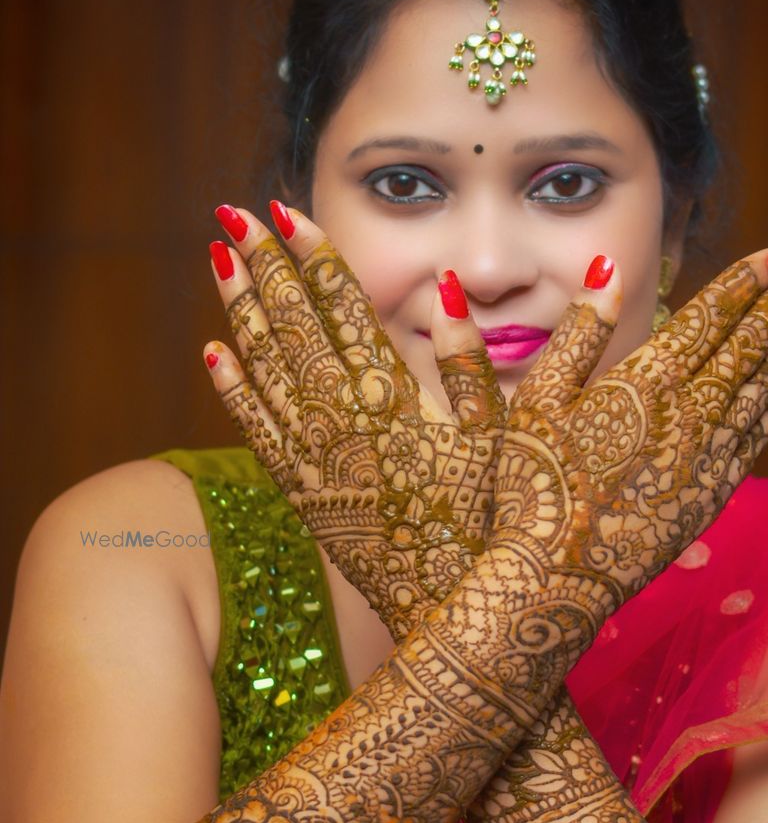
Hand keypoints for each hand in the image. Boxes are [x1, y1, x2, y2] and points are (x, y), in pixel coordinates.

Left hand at [203, 204, 504, 639]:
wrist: (450, 610)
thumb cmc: (486, 521)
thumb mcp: (497, 437)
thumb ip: (469, 361)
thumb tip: (446, 288)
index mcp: (393, 394)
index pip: (343, 307)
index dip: (315, 255)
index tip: (287, 212)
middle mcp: (343, 418)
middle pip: (293, 324)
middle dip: (263, 264)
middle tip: (234, 213)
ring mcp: (312, 455)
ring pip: (263, 366)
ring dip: (239, 309)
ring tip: (217, 260)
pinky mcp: (297, 492)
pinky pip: (253, 428)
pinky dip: (232, 387)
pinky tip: (214, 352)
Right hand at [489, 248, 767, 623]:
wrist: (554, 577)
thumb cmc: (533, 485)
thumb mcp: (537, 399)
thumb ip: (578, 334)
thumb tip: (608, 272)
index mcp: (641, 383)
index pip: (705, 320)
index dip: (743, 284)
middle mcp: (685, 415)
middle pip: (744, 347)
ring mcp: (705, 457)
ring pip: (761, 388)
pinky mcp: (711, 495)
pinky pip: (758, 436)